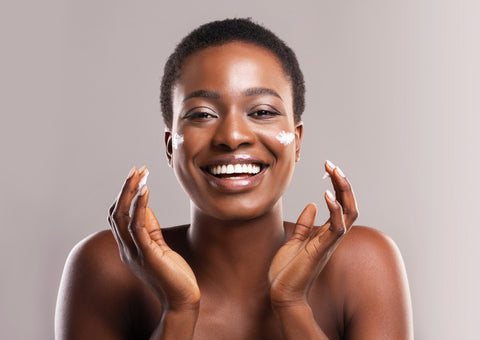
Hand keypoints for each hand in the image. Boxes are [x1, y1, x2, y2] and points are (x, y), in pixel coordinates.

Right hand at [108, 167, 199, 310]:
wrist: (181, 299)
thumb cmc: (173, 274)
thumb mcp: (158, 246)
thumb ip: (150, 228)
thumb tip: (144, 203)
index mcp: (127, 248)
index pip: (117, 216)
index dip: (124, 195)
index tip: (137, 176)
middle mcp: (126, 250)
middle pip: (115, 213)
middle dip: (124, 188)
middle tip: (136, 169)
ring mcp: (134, 253)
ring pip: (122, 216)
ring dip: (130, 192)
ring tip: (139, 173)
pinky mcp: (147, 255)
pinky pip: (137, 226)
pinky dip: (139, 206)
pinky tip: (146, 191)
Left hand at [268, 160, 357, 306]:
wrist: (282, 293)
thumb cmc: (288, 270)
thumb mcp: (295, 240)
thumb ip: (305, 224)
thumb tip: (312, 204)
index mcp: (326, 233)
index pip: (340, 205)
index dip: (337, 184)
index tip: (328, 166)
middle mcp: (331, 236)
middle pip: (350, 205)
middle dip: (343, 183)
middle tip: (332, 164)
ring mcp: (328, 243)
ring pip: (349, 213)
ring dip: (343, 191)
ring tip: (335, 172)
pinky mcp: (321, 250)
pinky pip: (336, 228)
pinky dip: (334, 211)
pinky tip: (326, 195)